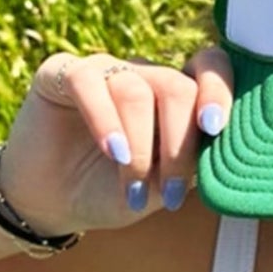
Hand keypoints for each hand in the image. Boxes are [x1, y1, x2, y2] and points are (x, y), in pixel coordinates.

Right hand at [0, 47, 234, 232]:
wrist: (52, 205)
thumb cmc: (112, 192)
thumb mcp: (159, 189)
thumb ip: (190, 168)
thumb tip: (220, 153)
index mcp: (174, 95)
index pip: (209, 66)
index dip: (218, 89)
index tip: (215, 128)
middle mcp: (142, 75)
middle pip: (176, 87)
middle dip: (179, 144)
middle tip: (172, 192)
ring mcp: (103, 71)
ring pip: (135, 91)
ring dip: (140, 147)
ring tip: (134, 187)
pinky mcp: (60, 74)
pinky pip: (88, 83)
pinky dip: (105, 121)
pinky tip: (113, 152)